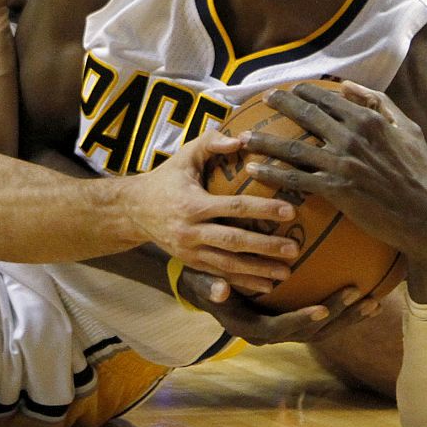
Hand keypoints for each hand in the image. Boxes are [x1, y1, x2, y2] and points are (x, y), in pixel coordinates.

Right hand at [120, 131, 301, 291]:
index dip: (263, 209)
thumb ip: (210, 143)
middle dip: (265, 247)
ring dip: (258, 271)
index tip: (290, 211)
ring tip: (286, 273)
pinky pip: (219, 274)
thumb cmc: (166, 178)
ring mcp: (189, 250)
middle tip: (294, 249)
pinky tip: (265, 286)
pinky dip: (242, 282)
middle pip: (234, 241)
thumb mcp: (184, 156)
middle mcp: (190, 230)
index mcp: (192, 204)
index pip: (234, 207)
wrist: (133, 210)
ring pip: (227, 264)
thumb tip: (241, 140)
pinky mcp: (189, 262)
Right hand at [176, 266, 381, 345]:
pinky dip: (347, 312)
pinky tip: (369, 297)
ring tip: (374, 301)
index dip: (301, 320)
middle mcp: (272, 335)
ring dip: (349, 318)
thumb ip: (210, 286)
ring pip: (324, 331)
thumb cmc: (205, 282)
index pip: (280, 329)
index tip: (322, 310)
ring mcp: (286, 330)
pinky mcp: (296, 321)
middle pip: (310, 333)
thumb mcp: (203, 283)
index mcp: (251, 329)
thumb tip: (219, 289)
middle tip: (357, 294)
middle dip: (336, 316)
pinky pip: (325, 321)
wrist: (208, 291)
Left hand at [242, 81, 426, 295]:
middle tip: (262, 99)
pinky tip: (254, 172)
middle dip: (281, 104)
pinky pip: (296, 179)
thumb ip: (380, 104)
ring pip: (294, 147)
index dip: (304, 91)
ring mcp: (342, 163)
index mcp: (370, 119)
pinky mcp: (336, 190)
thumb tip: (349, 86)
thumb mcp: (409, 131)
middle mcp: (352, 137)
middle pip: (306, 115)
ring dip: (265, 140)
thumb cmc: (420, 174)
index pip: (329, 98)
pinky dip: (272, 174)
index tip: (290, 90)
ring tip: (244, 137)